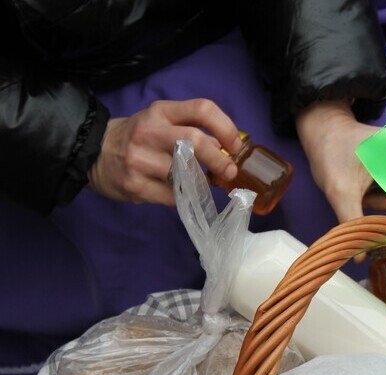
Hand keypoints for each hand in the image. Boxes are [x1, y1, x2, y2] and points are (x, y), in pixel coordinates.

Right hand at [87, 99, 243, 205]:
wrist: (92, 153)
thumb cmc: (138, 137)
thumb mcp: (161, 122)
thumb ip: (191, 129)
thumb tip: (228, 150)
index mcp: (161, 112)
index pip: (202, 108)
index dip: (226, 127)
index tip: (235, 146)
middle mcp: (150, 132)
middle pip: (195, 140)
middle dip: (220, 159)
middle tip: (230, 171)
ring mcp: (140, 159)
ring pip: (185, 173)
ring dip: (202, 182)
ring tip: (203, 183)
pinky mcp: (135, 185)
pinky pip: (173, 196)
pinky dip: (185, 197)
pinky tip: (181, 193)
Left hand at [295, 99, 385, 222]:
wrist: (325, 130)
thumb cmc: (332, 155)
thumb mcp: (340, 191)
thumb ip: (353, 222)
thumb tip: (360, 258)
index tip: (380, 217)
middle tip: (362, 193)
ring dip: (384, 199)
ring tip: (363, 187)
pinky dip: (385, 192)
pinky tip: (368, 182)